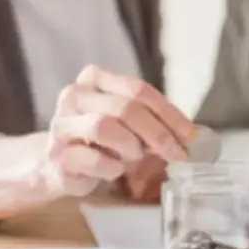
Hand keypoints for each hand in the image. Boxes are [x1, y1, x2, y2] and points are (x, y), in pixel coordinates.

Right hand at [39, 65, 194, 197]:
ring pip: (104, 127)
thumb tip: (190, 137)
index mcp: (95, 78)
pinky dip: (112, 167)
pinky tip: (115, 170)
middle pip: (125, 107)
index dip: (168, 113)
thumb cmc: (100, 140)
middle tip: (177, 154)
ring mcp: (62, 125)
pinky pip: (92, 160)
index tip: (190, 136)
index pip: (138, 89)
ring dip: (131, 146)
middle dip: (158, 133)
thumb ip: (151, 121)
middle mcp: (74, 95)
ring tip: (136, 157)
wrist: (58, 165)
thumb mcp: (127, 123)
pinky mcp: (57, 156)